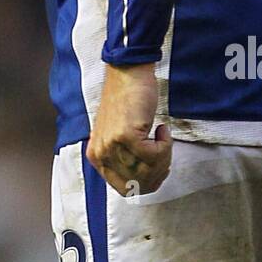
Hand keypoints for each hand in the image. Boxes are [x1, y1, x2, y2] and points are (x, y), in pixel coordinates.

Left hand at [86, 62, 171, 196]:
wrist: (127, 72)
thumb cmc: (127, 99)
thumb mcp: (117, 134)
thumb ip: (123, 158)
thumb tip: (144, 181)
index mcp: (96, 156)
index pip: (124, 188)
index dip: (147, 185)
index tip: (159, 171)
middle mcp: (101, 154)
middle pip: (138, 183)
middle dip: (159, 172)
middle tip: (166, 153)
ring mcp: (112, 146)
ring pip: (148, 171)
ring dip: (164, 157)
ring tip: (163, 138)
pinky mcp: (126, 136)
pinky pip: (155, 155)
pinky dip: (166, 144)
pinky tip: (162, 129)